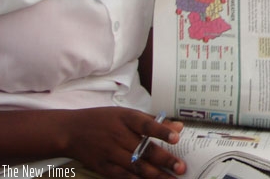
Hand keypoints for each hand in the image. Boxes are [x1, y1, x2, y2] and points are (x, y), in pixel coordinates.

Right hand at [63, 107, 185, 177]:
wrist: (71, 131)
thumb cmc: (104, 120)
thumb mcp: (127, 114)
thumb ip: (154, 122)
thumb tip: (179, 127)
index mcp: (126, 119)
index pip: (146, 125)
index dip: (162, 131)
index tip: (177, 137)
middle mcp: (118, 136)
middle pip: (144, 149)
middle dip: (165, 160)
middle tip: (181, 168)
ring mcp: (110, 153)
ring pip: (136, 166)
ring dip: (155, 175)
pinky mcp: (103, 167)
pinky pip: (123, 176)